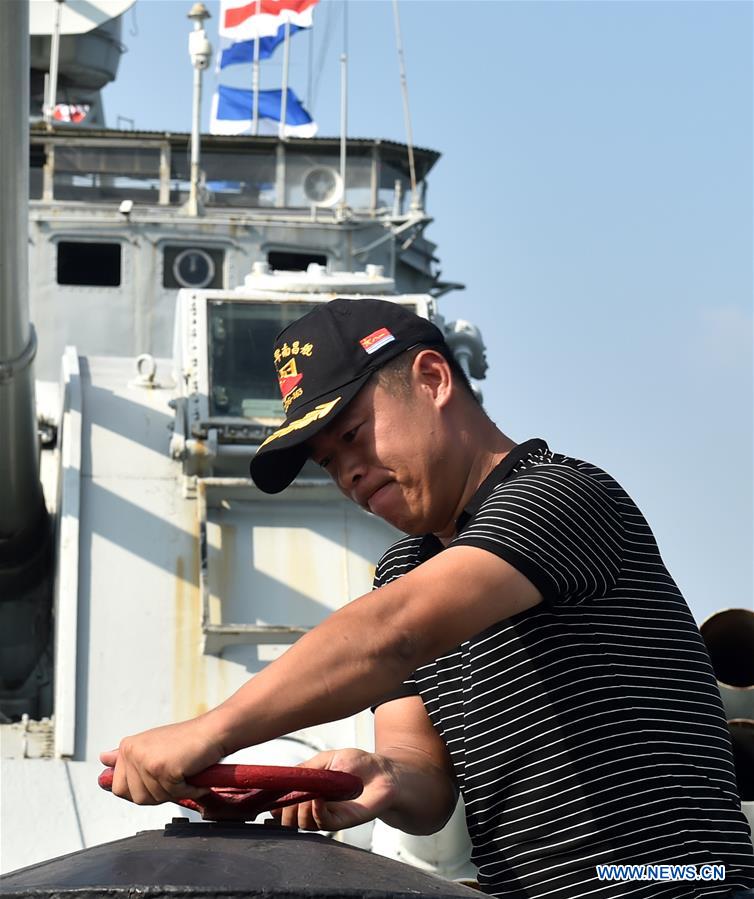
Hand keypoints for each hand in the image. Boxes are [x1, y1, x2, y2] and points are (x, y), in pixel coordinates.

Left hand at [99, 715, 224, 805]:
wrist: (214, 732)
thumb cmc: (188, 741)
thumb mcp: (152, 745)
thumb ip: (126, 756)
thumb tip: (102, 758)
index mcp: (128, 746)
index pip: (119, 788)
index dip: (142, 788)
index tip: (159, 775)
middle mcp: (133, 751)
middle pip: (135, 797)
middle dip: (157, 793)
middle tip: (173, 775)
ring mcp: (146, 760)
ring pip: (153, 798)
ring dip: (174, 791)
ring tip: (184, 772)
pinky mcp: (163, 768)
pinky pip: (173, 795)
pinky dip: (188, 790)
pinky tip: (193, 774)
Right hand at [270, 748, 396, 831]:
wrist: (385, 772)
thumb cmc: (358, 764)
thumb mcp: (325, 759)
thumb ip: (304, 769)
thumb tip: (283, 778)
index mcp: (310, 792)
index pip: (284, 803)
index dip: (275, 803)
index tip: (269, 797)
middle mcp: (316, 807)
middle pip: (288, 818)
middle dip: (284, 809)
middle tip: (288, 797)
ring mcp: (328, 815)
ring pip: (302, 822)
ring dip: (299, 810)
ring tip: (306, 796)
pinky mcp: (342, 821)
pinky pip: (323, 822)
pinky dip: (315, 812)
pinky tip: (317, 800)